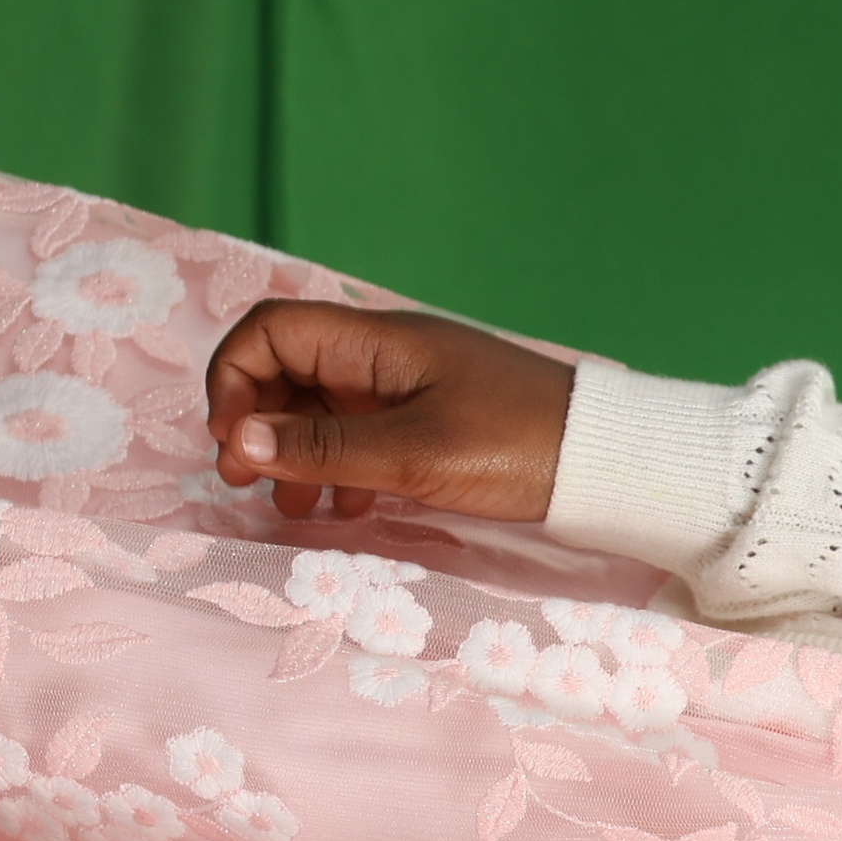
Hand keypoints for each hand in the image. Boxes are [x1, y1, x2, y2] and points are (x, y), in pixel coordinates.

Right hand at [204, 301, 576, 524]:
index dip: (235, 377)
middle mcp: (386, 356)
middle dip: (258, 422)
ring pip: (325, 409)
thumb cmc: (520, 448)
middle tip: (244, 482)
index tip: (231, 440)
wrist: (610, 464)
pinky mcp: (435, 424)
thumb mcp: (415, 455)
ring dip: (297, 453)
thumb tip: (241, 438)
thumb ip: (326, 448)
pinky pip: (367, 436)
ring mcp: (411, 389)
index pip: (273, 331)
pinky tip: (347, 509)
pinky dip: (343, 469)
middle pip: (290, 371)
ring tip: (291, 509)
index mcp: (377, 342)